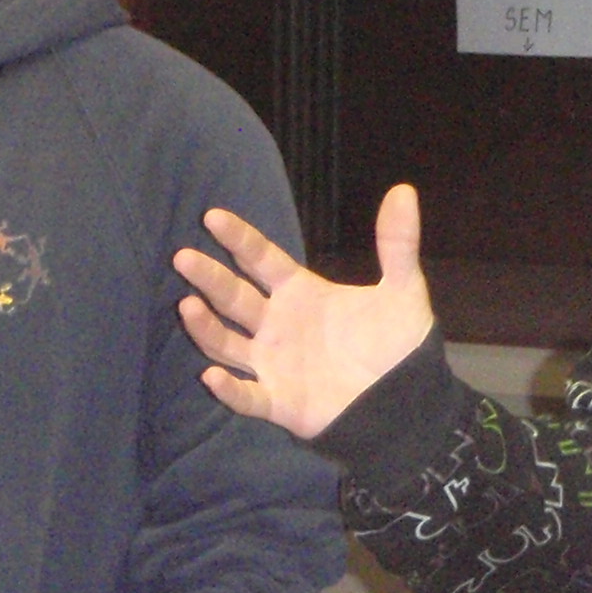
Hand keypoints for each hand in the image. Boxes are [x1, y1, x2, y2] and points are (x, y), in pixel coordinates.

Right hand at [173, 184, 436, 440]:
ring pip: (226, 343)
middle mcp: (277, 325)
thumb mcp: (404, 290)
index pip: (261, 259)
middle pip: (234, 297)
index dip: (239, 239)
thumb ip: (397, 244)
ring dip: (206, 327)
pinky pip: (247, 396)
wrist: (408, 399)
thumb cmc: (398, 343)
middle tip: (183, 257)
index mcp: (300, 293)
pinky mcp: (279, 401)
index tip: (213, 216)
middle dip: (209, 278)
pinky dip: (229, 389)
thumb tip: (404, 191)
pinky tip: (212, 376)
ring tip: (187, 306)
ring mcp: (274, 364)